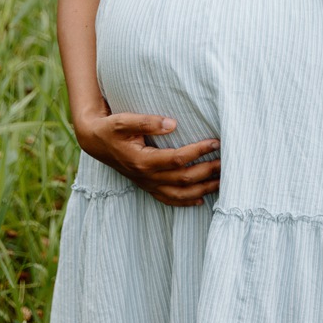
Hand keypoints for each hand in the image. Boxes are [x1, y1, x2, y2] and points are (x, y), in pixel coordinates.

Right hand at [75, 111, 220, 206]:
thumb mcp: (124, 120)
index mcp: (143, 160)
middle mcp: (147, 176)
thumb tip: (173, 123)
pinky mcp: (147, 187)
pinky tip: (201, 200)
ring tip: (222, 181)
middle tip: (227, 162)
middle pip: (183, 179)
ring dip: (203, 189)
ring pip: (180, 194)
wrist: (96, 142)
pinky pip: (169, 200)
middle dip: (207, 171)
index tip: (215, 141)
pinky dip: (186, 202)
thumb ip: (147, 121)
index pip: (177, 159)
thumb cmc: (111, 128)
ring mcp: (147, 184)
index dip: (198, 151)